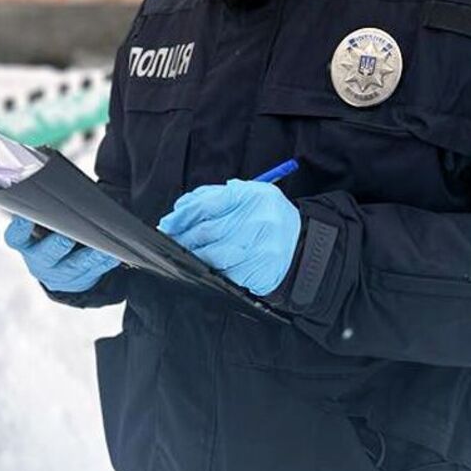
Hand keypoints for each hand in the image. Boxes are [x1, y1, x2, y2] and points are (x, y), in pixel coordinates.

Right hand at [4, 216, 120, 292]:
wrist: (57, 269)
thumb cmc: (49, 235)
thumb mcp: (43, 224)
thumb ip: (48, 211)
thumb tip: (66, 188)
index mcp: (25, 243)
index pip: (15, 237)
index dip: (19, 229)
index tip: (26, 219)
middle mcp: (37, 260)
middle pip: (45, 255)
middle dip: (57, 246)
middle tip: (66, 239)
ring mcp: (57, 274)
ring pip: (72, 267)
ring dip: (88, 257)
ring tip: (101, 249)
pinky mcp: (76, 282)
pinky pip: (91, 274)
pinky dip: (103, 264)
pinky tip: (112, 257)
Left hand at [159, 180, 301, 295]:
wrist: (302, 243)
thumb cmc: (266, 217)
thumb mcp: (247, 196)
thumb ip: (213, 197)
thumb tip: (179, 211)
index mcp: (253, 195)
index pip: (206, 204)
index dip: (182, 215)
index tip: (167, 223)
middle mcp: (259, 219)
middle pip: (207, 231)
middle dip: (182, 239)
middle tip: (168, 242)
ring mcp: (262, 247)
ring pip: (213, 256)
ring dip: (193, 258)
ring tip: (182, 257)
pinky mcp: (261, 270)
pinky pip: (226, 274)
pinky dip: (210, 273)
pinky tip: (202, 270)